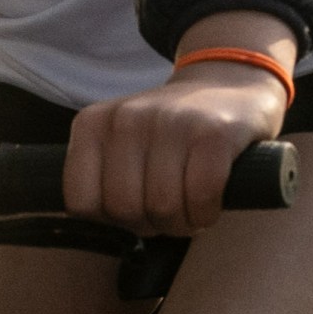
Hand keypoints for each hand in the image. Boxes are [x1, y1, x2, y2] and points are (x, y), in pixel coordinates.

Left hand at [65, 32, 289, 234]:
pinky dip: (206, 213)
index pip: (80, 203)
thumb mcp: (120, 142)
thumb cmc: (172, 132)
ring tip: (190, 210)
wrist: (231, 85)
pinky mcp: (214, 132)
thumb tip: (100, 229)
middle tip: (168, 214)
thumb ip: (100, 176)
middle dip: (150, 225)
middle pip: (124, 209)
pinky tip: (211, 205)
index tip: (135, 211)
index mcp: (93, 124)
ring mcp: (171, 122)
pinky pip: (201, 197)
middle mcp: (127, 118)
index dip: (111, 221)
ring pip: (162, 208)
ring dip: (182, 223)